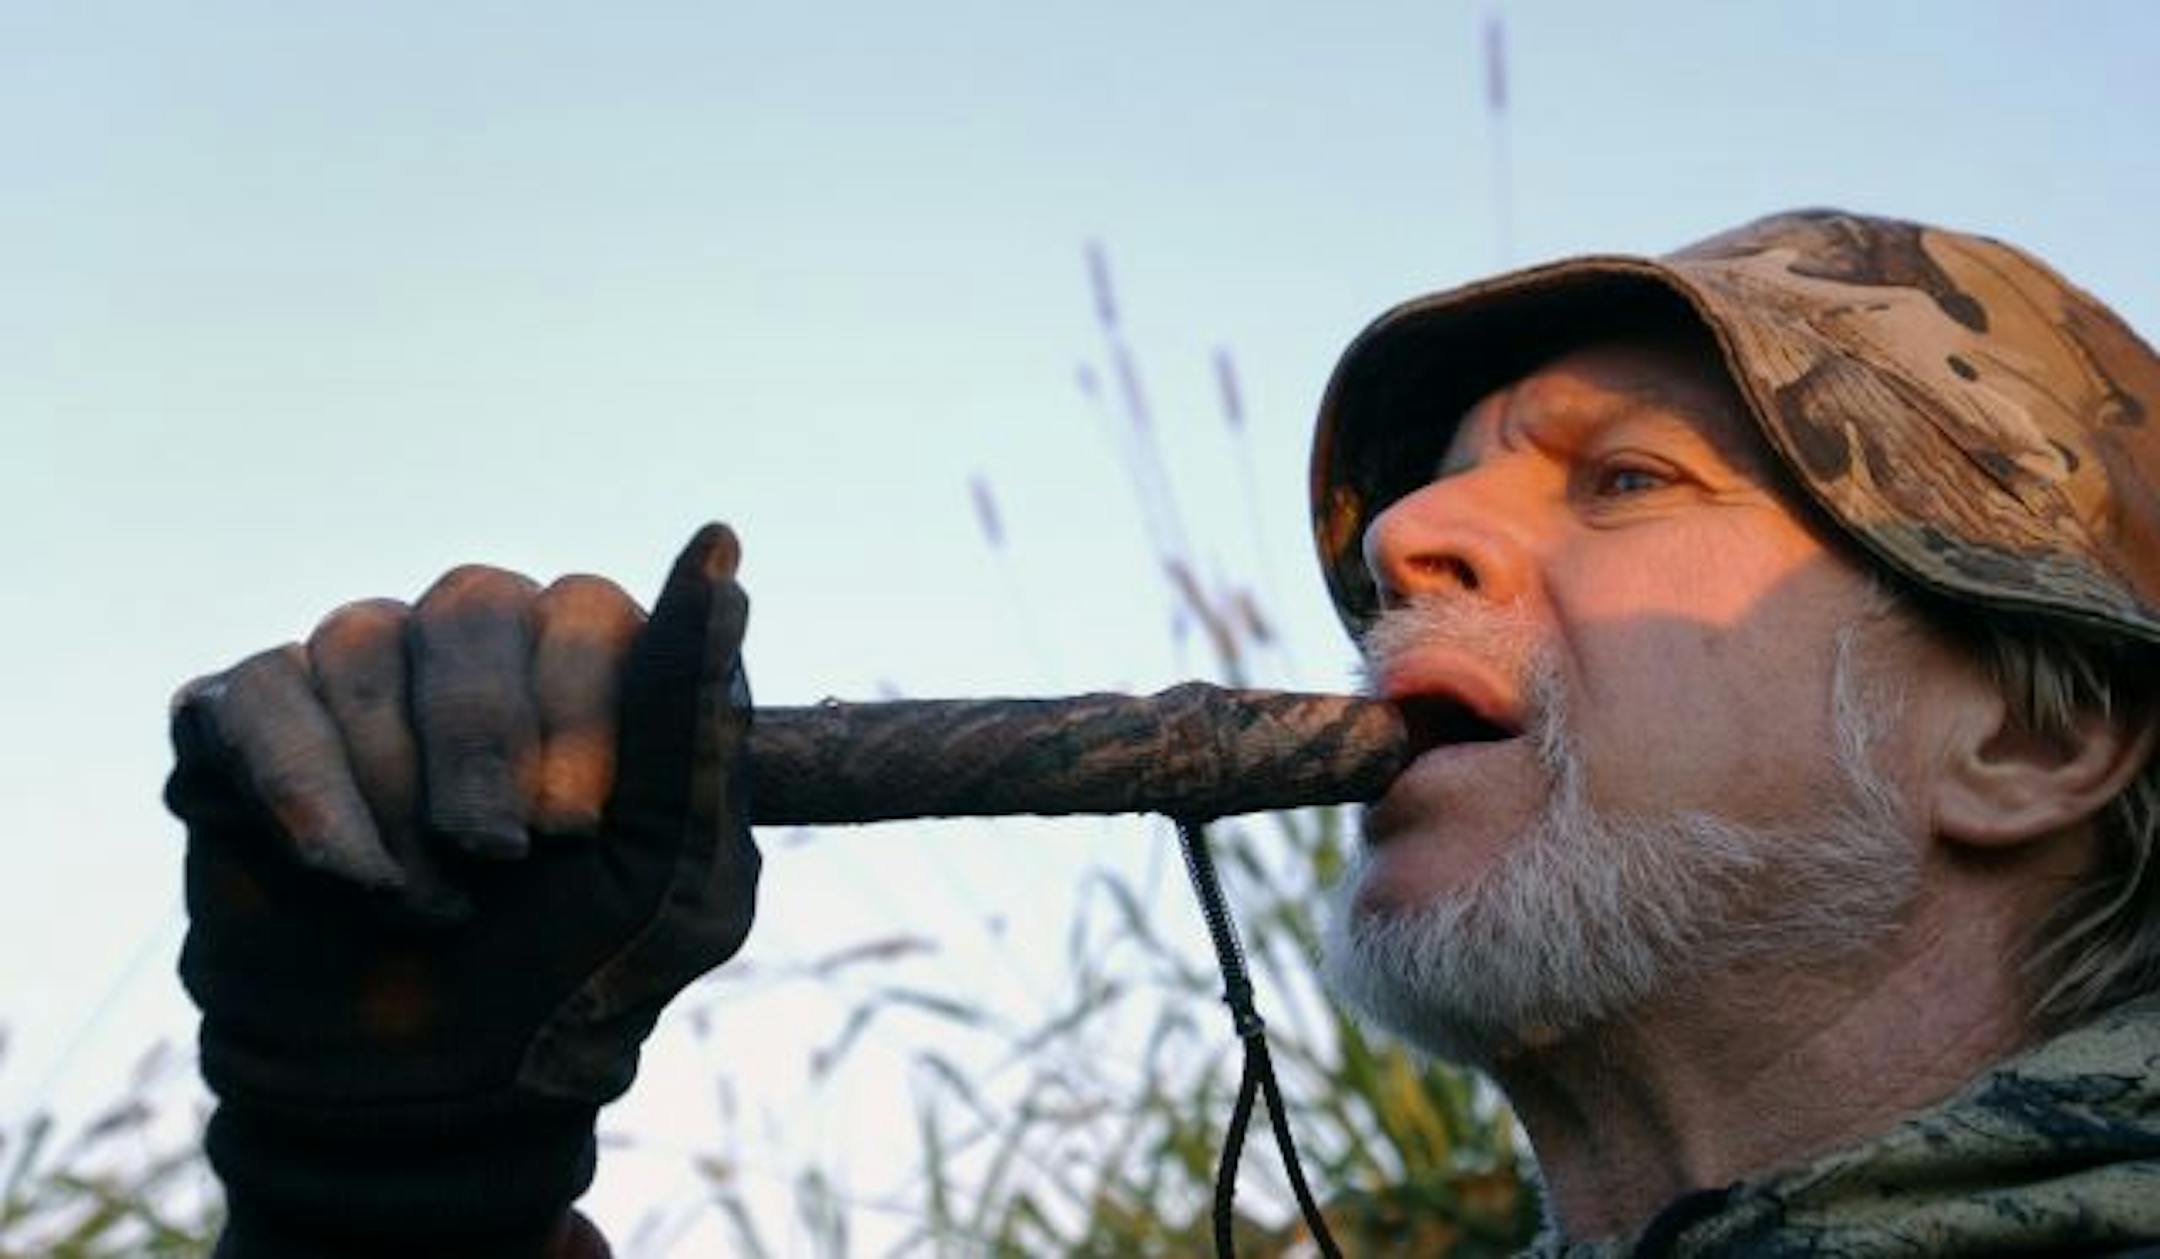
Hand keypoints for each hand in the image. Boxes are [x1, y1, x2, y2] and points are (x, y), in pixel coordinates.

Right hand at [167, 524, 758, 1253]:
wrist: (436, 1097)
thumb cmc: (582, 972)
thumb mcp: (677, 870)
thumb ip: (694, 719)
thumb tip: (719, 546)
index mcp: (596, 668)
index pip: (588, 611)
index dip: (577, 717)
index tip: (571, 833)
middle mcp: (482, 648)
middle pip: (474, 605)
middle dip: (482, 745)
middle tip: (495, 859)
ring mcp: (365, 674)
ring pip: (365, 642)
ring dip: (398, 792)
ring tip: (423, 900)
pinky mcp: (252, 723)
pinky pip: (263, 695)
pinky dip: (304, 793)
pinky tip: (341, 873)